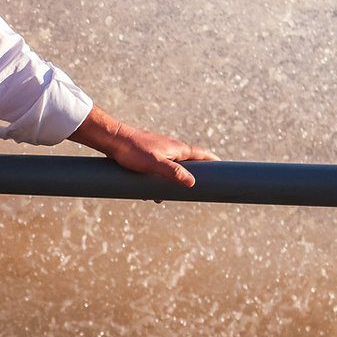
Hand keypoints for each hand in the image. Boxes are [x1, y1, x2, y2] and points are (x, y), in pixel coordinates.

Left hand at [70, 106, 217, 187]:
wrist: (112, 139)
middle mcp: (171, 148)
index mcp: (177, 149)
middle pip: (189, 162)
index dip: (213, 161)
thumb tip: (192, 182)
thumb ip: (173, 172)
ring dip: (172, 181)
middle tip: (199, 188)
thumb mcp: (154, 164)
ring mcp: (159, 151)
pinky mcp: (148, 155)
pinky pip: (159, 169)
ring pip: (172, 168)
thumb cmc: (133, 151)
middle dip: (193, 175)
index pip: (201, 154)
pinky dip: (159, 179)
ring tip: (165, 197)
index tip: (224, 168)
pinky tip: (149, 191)